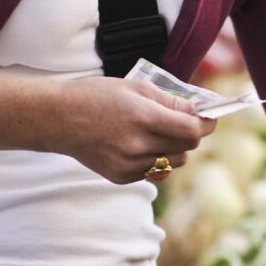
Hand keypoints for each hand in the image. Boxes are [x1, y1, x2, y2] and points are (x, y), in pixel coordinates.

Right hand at [56, 77, 214, 183]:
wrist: (56, 118)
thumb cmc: (96, 96)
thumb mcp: (135, 88)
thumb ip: (171, 101)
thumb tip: (200, 111)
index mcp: (143, 118)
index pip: (191, 131)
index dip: (205, 125)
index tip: (209, 118)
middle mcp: (137, 145)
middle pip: (187, 148)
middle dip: (191, 135)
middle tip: (182, 123)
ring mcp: (129, 165)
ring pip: (175, 162)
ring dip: (175, 149)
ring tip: (157, 133)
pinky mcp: (122, 177)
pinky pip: (155, 172)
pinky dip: (155, 159)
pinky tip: (138, 145)